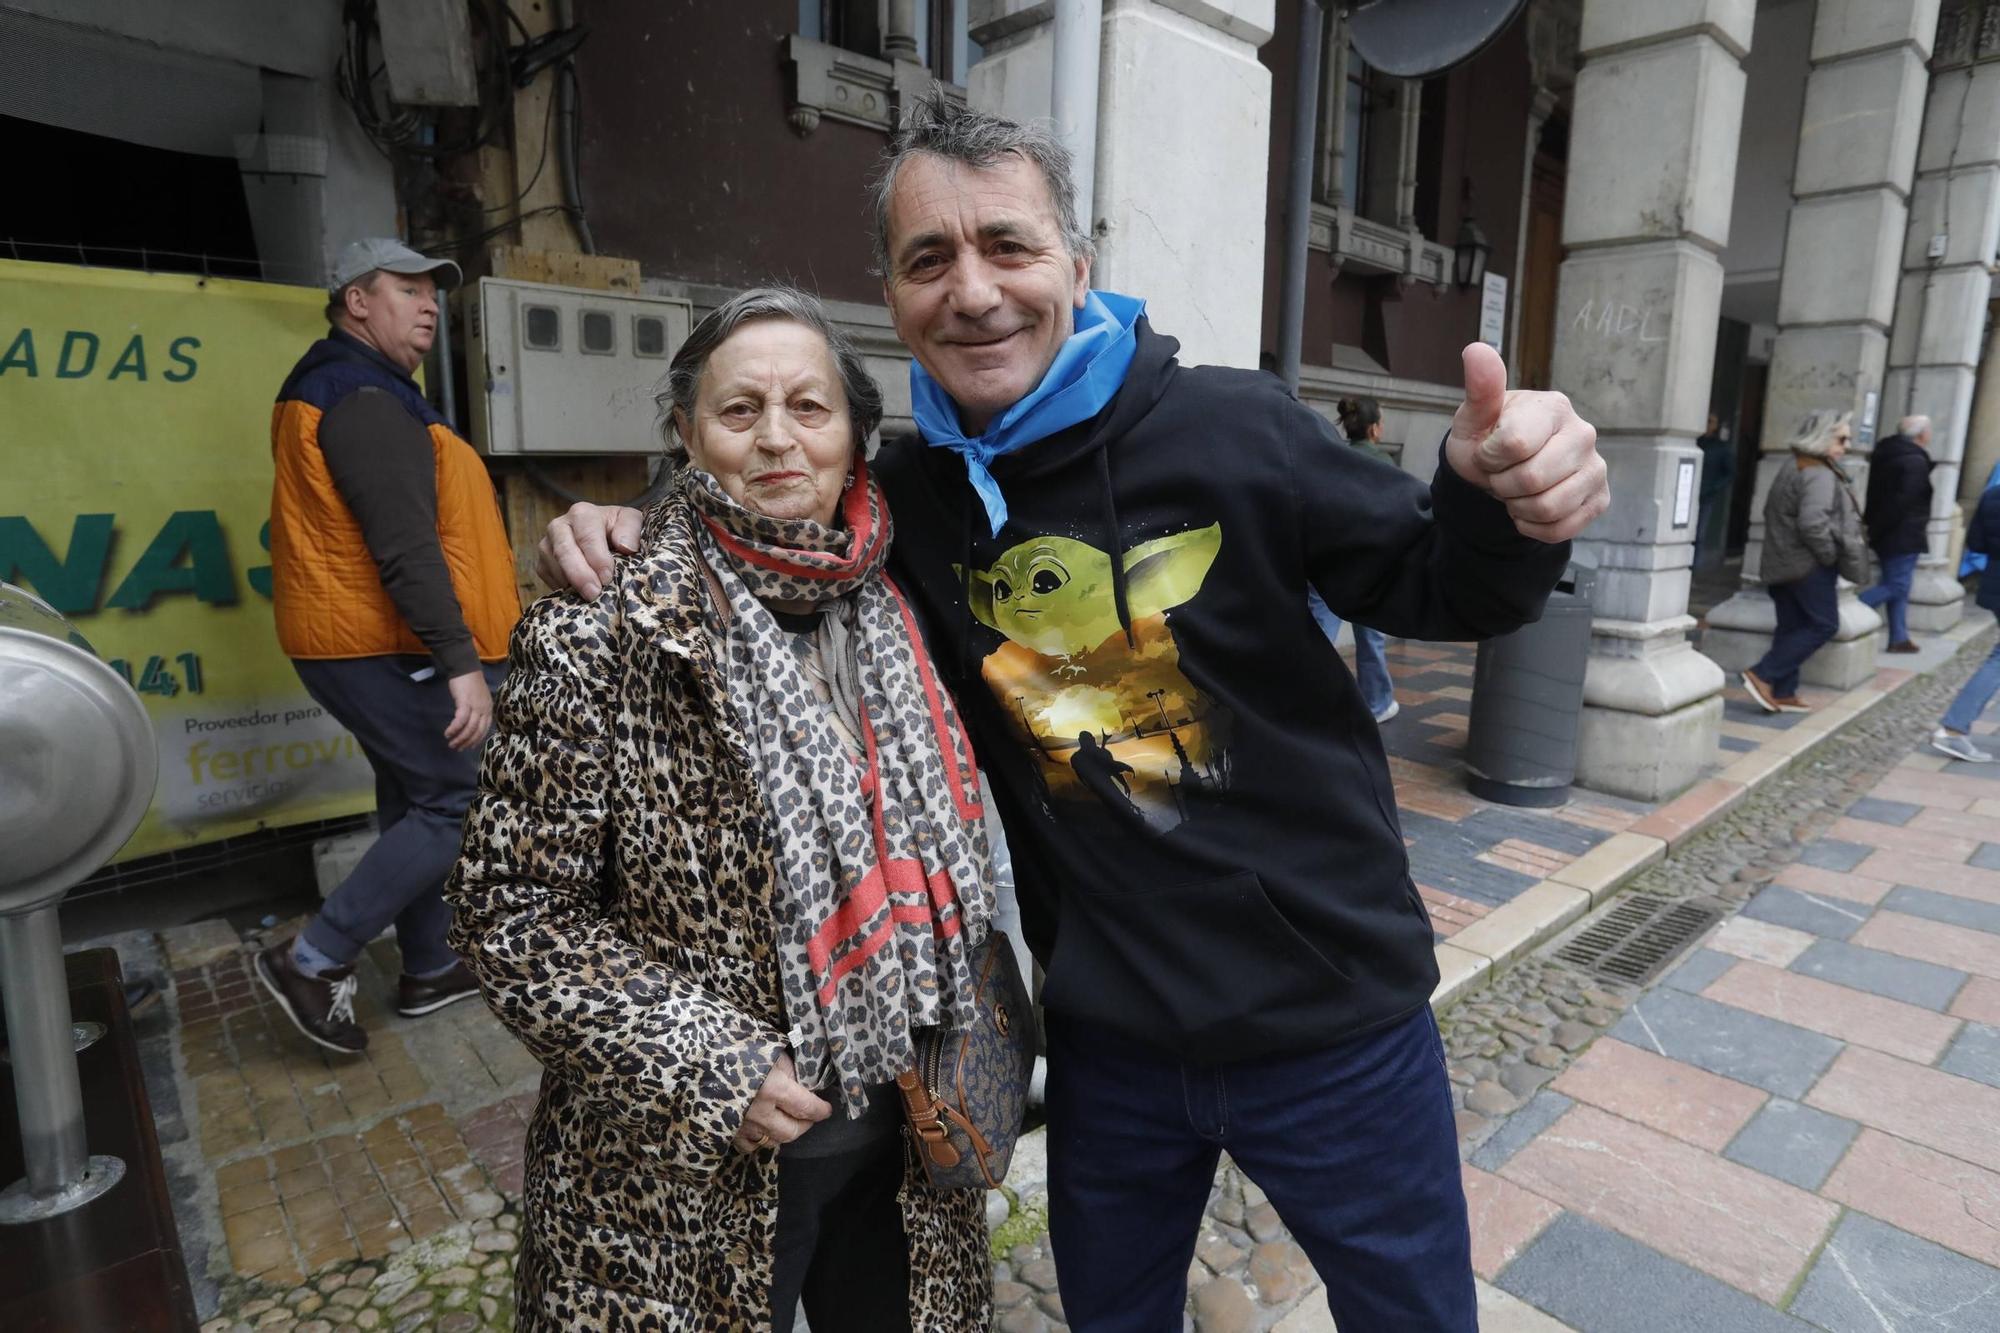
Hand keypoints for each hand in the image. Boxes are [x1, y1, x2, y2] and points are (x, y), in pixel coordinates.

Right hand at [443, 669, 493, 750]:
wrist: (465, 668)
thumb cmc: (469, 682)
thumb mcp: (478, 698)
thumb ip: (477, 710)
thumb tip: (471, 723)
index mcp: (488, 708)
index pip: (485, 729)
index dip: (477, 740)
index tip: (468, 747)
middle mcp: (485, 709)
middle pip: (477, 731)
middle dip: (467, 742)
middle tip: (457, 748)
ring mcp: (476, 706)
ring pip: (469, 728)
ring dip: (460, 738)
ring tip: (451, 743)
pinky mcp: (465, 703)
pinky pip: (461, 720)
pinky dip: (455, 728)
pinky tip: (448, 733)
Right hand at [537, 502, 644, 598]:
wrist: (603, 535)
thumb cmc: (618, 529)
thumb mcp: (631, 522)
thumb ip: (631, 529)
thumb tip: (625, 546)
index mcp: (582, 514)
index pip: (586, 536)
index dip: (596, 558)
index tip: (607, 577)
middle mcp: (559, 526)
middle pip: (564, 551)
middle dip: (579, 575)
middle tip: (594, 593)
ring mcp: (547, 545)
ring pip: (553, 566)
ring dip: (571, 584)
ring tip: (590, 597)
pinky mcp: (541, 563)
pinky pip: (547, 577)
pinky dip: (562, 587)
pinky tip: (578, 593)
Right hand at [731, 1051, 831, 1153]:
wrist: (693, 1055)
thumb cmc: (734, 1044)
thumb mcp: (769, 1049)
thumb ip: (788, 1070)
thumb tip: (802, 1085)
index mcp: (773, 1088)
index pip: (807, 1107)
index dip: (820, 1110)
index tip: (827, 1108)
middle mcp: (759, 1112)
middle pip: (791, 1132)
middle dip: (805, 1125)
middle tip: (809, 1116)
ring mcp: (741, 1125)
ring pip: (772, 1141)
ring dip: (784, 1132)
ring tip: (787, 1120)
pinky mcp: (726, 1131)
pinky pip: (749, 1146)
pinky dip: (760, 1139)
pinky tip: (763, 1128)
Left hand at [1445, 343, 1608, 543]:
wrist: (1499, 473)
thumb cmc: (1487, 439)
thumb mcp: (1474, 417)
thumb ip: (1480, 388)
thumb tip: (1476, 349)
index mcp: (1554, 407)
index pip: (1515, 444)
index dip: (1489, 457)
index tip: (1487, 451)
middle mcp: (1583, 434)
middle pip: (1532, 480)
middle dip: (1502, 484)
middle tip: (1500, 474)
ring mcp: (1596, 468)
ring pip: (1548, 508)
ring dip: (1517, 507)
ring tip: (1515, 490)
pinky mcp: (1599, 499)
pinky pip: (1561, 529)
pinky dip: (1533, 527)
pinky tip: (1528, 508)